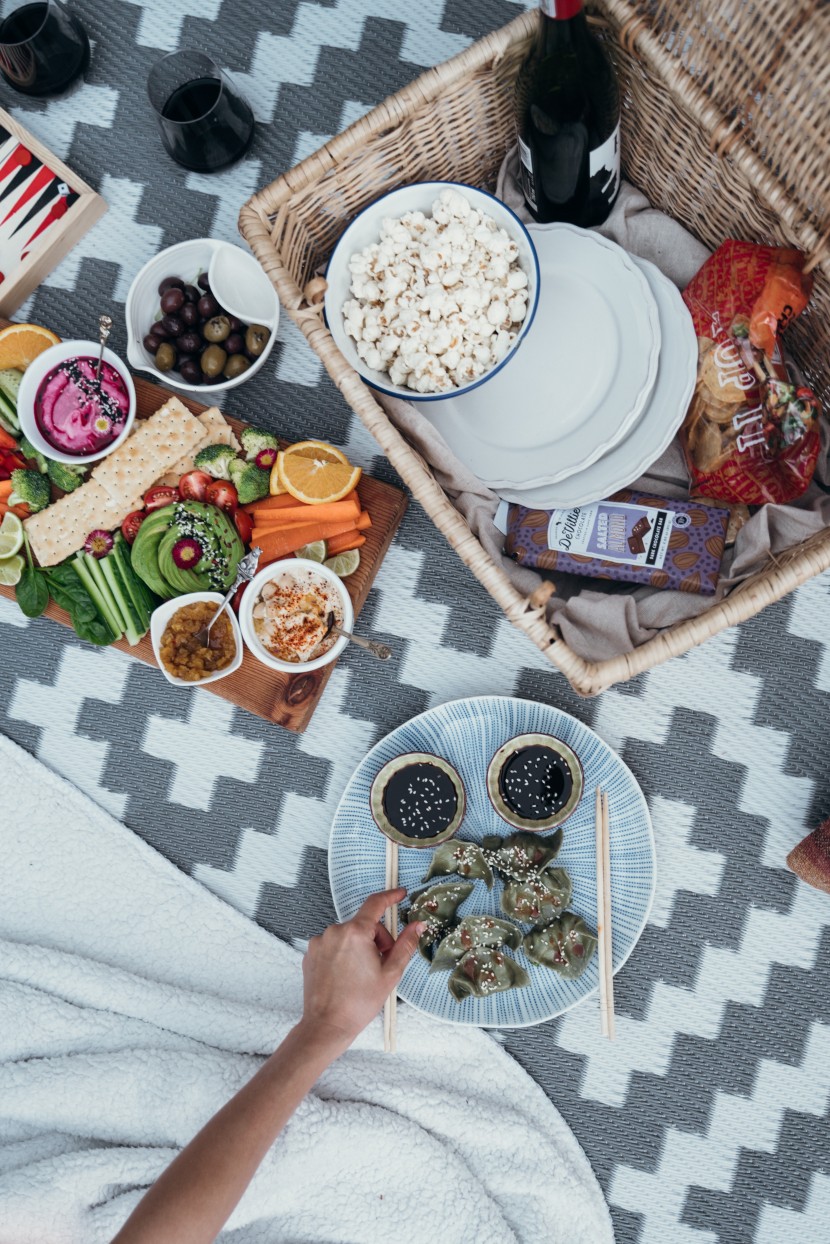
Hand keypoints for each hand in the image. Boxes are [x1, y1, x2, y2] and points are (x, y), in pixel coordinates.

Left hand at [299, 888, 423, 1051]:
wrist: (327, 1025)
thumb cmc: (359, 1003)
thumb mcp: (390, 974)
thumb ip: (405, 945)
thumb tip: (417, 925)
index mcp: (355, 933)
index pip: (376, 903)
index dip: (391, 896)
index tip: (400, 894)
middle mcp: (334, 931)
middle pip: (364, 925)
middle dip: (377, 939)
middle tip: (381, 964)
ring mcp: (320, 942)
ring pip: (348, 935)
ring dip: (360, 947)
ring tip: (362, 974)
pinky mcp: (311, 953)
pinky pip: (333, 945)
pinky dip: (343, 954)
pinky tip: (346, 975)